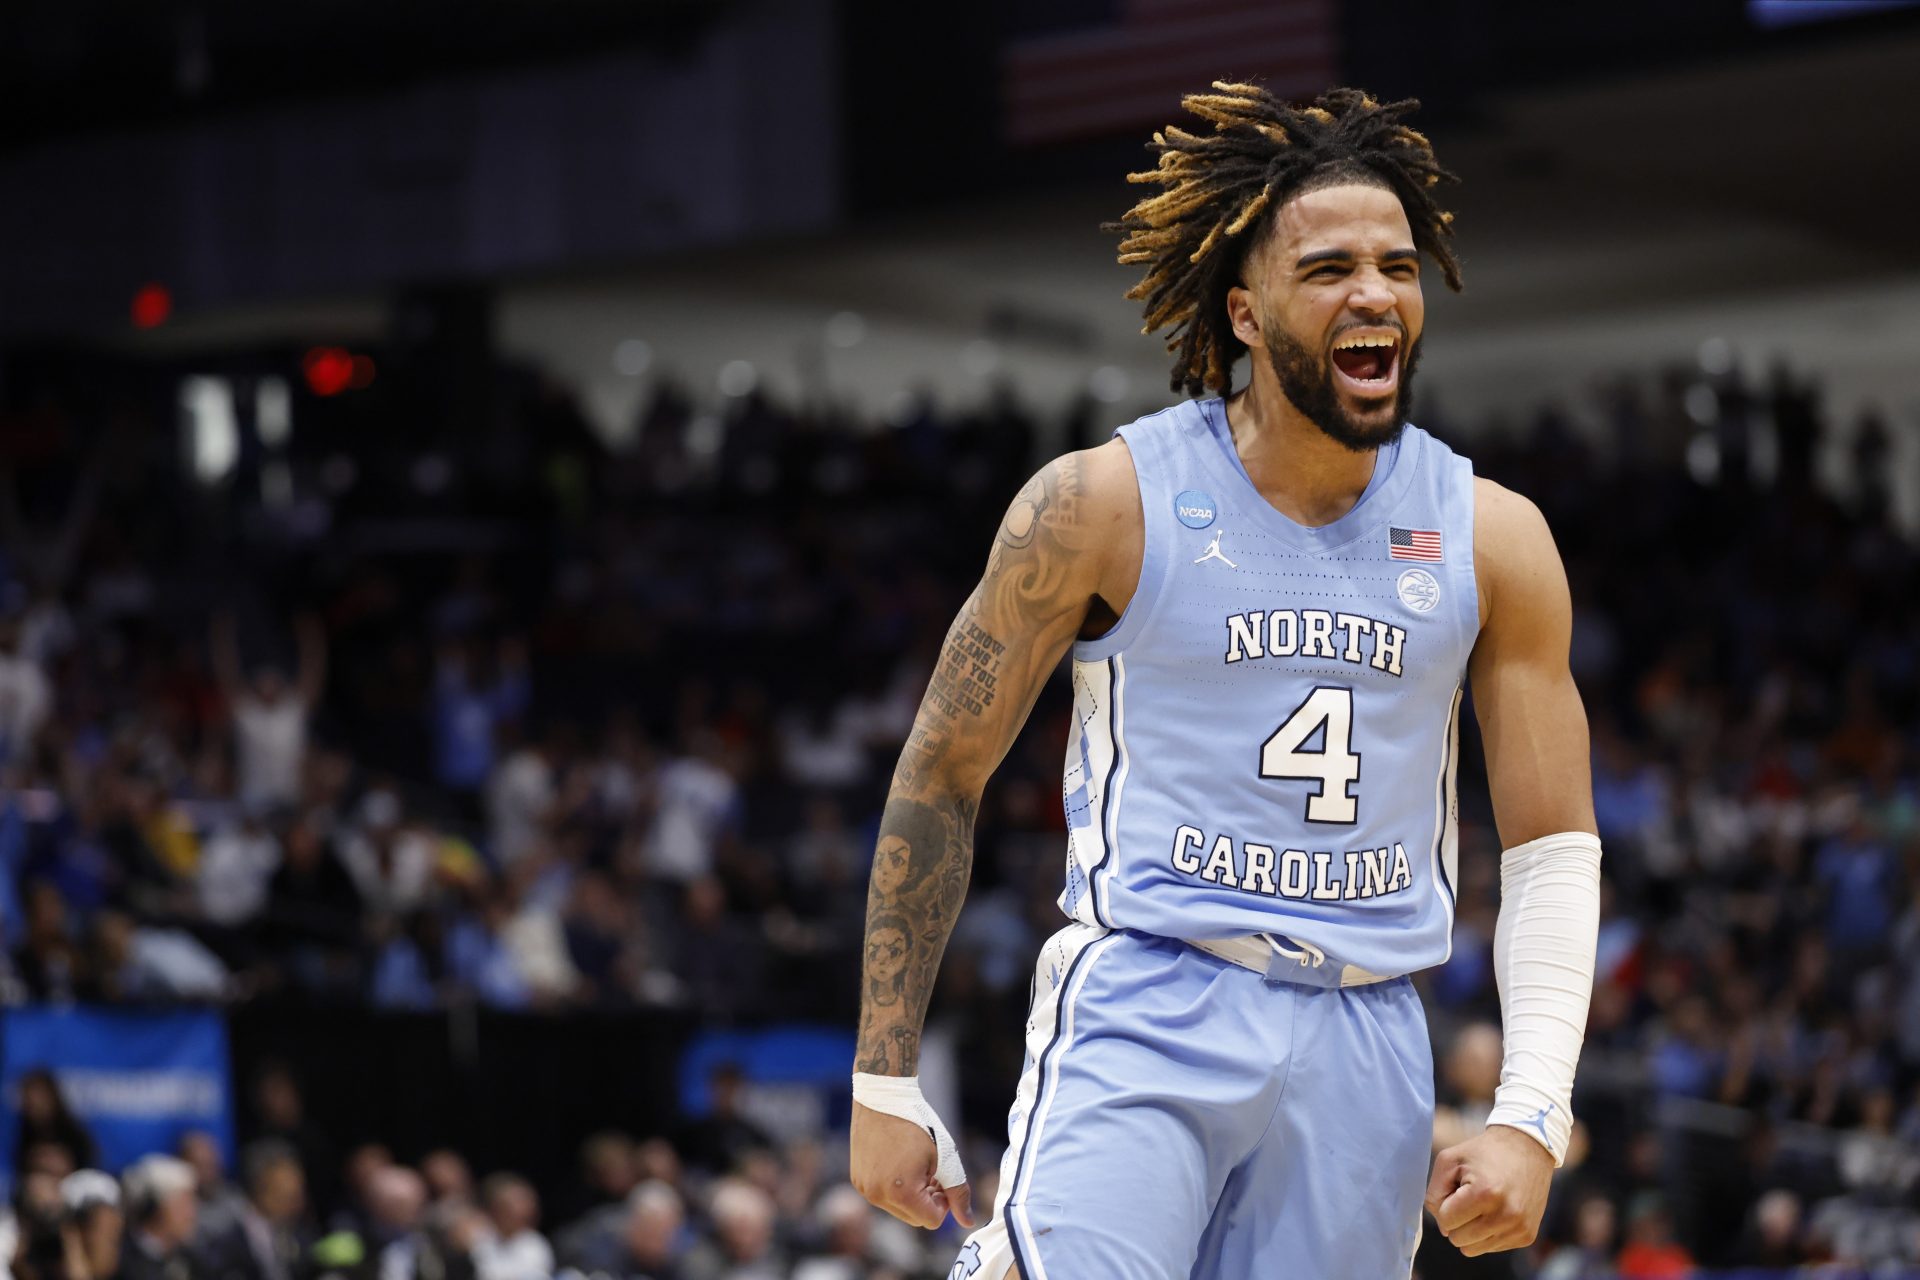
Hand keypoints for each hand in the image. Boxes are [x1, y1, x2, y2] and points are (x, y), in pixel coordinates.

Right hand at [849, 1101, 975, 1229]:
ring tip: (917, 1166)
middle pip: (914, 1218)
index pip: (931, 1221)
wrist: (883, 1095)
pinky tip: (900, 1162)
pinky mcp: (857, 1179)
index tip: (943, 1178)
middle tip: (933, 1172)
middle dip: (928, 1201)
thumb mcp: (946, 1157)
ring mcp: (864, 1188)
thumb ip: (958, 1192)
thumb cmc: (918, 1123)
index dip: (944, 1203)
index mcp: (901, 1193)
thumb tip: (968, 1222)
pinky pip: (883, 1196)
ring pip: (898, 1209)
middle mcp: (877, 1196)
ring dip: (912, 1195)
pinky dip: (894, 1187)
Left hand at [1424, 1124, 1552, 1255]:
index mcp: (1484, 1193)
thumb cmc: (1482, 1152)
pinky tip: (1496, 1210)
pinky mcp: (1527, 1236)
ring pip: (1472, 1249)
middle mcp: (1505, 1215)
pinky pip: (1491, 1247)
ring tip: (1483, 1204)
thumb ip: (1434, 1195)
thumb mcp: (1448, 1160)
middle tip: (1470, 1195)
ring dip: (1471, 1229)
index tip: (1458, 1187)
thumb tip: (1444, 1229)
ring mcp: (1519, 1228)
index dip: (1445, 1204)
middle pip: (1458, 1239)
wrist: (1527, 1148)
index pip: (1445, 1221)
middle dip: (1457, 1219)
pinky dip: (1487, 1232)